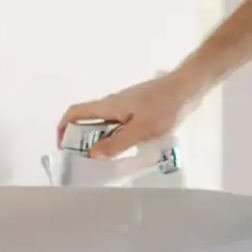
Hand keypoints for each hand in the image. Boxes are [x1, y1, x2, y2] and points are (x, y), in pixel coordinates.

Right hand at [55, 69, 202, 158]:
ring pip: (104, 125)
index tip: (65, 149)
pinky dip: (115, 139)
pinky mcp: (138, 110)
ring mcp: (125, 107)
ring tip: (104, 164)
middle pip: (87, 120)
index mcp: (108, 106)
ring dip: (100, 142)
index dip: (63, 128)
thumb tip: (92, 155)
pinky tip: (126, 153)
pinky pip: (119, 126)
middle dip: (81, 140)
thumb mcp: (141, 130)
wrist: (188, 88)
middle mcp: (112, 104)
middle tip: (86, 164)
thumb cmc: (164, 107)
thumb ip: (117, 143)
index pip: (74, 113)